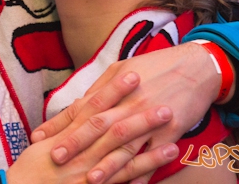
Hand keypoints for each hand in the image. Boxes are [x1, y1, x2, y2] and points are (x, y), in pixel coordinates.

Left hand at [30, 43, 219, 182]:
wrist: (197, 66)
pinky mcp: (171, 133)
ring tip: (91, 179)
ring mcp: (151, 120)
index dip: (61, 123)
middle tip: (56, 158)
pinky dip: (142, 172)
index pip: (83, 107)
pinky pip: (154, 157)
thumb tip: (77, 105)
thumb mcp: (124, 68)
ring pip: (127, 146)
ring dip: (108, 164)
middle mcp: (131, 104)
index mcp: (116, 86)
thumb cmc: (157, 66)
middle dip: (77, 143)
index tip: (40, 137)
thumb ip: (100, 88)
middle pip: (100, 126)